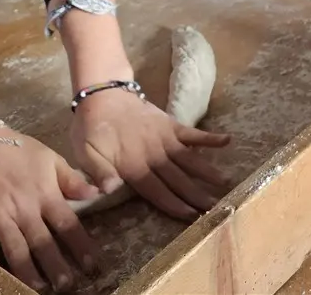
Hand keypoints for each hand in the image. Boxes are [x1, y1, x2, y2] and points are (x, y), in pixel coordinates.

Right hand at [0, 128, 101, 292]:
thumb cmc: (19, 152)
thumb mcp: (51, 159)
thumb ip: (73, 181)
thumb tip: (99, 193)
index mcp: (46, 195)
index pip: (68, 225)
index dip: (81, 246)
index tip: (92, 264)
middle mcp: (25, 210)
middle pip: (43, 244)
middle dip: (56, 267)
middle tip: (67, 285)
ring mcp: (0, 219)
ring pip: (17, 252)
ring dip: (29, 273)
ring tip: (40, 288)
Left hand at [70, 86, 229, 221]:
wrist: (102, 94)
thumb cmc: (90, 128)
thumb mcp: (83, 153)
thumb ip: (98, 172)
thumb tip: (109, 190)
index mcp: (133, 165)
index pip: (156, 190)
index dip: (173, 204)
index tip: (190, 215)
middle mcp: (154, 154)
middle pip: (177, 178)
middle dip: (196, 194)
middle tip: (215, 207)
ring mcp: (165, 137)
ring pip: (189, 159)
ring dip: (207, 171)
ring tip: (225, 183)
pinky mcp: (170, 124)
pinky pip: (192, 132)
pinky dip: (209, 137)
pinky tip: (227, 141)